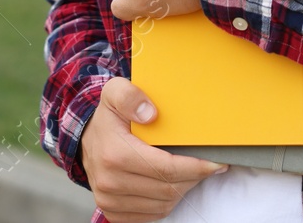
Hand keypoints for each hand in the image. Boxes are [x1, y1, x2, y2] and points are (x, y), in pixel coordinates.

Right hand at [80, 77, 223, 222]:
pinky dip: (168, 202)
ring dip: (183, 190)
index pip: (166, 169)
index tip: (216, 162)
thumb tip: (151, 114)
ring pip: (163, 204)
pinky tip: (174, 185)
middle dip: (194, 177)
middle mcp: (110, 182)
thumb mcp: (115, 92)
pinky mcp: (113, 212)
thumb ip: (130, 96)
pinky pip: (152, 214)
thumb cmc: (108, 117)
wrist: (86, 140)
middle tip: (209, 166)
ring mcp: (110, 201)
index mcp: (114, 154)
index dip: (195, 167)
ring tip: (192, 173)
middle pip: (168, 188)